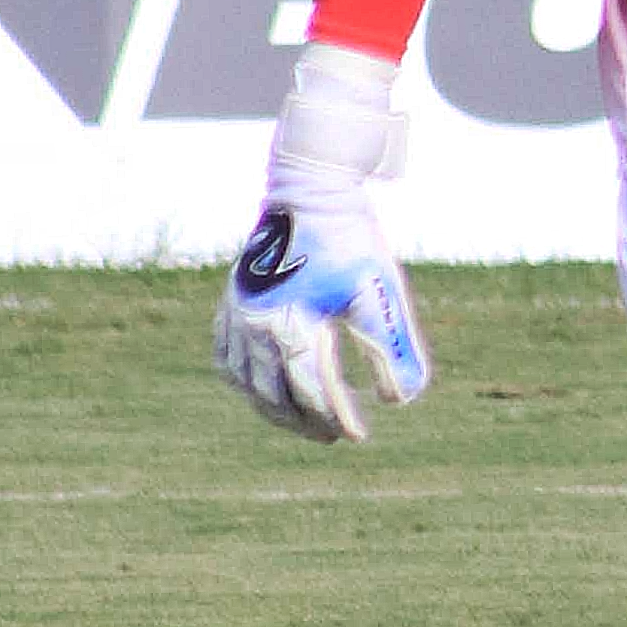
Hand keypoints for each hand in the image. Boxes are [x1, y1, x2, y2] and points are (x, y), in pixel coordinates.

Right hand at [213, 47, 431, 444]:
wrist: (309, 191)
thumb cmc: (349, 240)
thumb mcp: (378, 292)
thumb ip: (390, 347)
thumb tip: (400, 400)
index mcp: (294, 325)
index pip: (313, 392)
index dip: (335, 418)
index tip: (357, 435)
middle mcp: (257, 326)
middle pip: (275, 396)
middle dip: (305, 422)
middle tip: (331, 435)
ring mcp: (238, 315)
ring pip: (247, 383)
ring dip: (272, 408)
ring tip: (301, 420)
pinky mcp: (231, 302)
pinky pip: (225, 358)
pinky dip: (242, 381)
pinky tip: (260, 388)